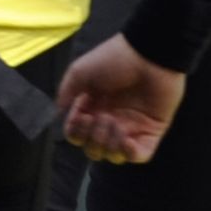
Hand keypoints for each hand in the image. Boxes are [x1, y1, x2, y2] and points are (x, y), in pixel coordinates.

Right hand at [57, 33, 184, 164]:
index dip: (76, 133)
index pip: (78, 135)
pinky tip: (127, 140)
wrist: (148, 55)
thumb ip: (66, 92)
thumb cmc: (114, 59)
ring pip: (114, 156)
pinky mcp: (151, 132)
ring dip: (109, 145)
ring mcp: (131, 128)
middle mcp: (110, 121)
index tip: (81, 117)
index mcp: (93, 108)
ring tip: (114, 122)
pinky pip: (140, 156)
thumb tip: (58, 113)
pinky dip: (130, 154)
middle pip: (94, 150)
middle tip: (101, 117)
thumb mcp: (81, 70)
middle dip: (93, 139)